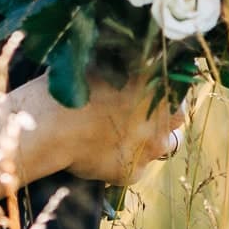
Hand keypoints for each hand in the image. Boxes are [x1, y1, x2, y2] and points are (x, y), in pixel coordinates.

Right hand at [38, 71, 187, 185]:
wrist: (50, 125)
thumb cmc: (68, 84)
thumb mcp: (96, 62)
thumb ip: (119, 62)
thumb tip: (124, 56)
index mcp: (154, 82)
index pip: (175, 82)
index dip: (162, 85)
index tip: (150, 85)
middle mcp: (160, 116)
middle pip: (178, 114)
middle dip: (163, 113)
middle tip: (141, 110)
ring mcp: (150, 147)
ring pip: (167, 144)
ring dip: (152, 139)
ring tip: (126, 135)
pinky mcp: (134, 172)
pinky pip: (137, 167)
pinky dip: (125, 161)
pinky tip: (103, 154)